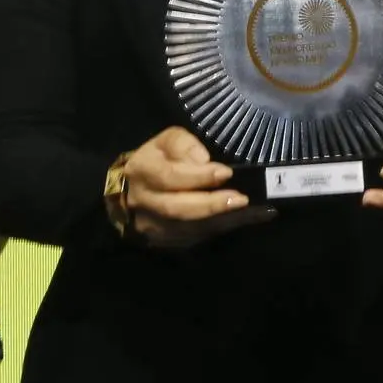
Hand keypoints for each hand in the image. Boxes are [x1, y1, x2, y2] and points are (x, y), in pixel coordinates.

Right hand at [118, 127, 274, 250]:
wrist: (132, 192)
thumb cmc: (157, 160)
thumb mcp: (165, 141)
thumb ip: (183, 144)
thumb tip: (203, 159)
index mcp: (142, 171)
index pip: (169, 176)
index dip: (198, 176)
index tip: (225, 173)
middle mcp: (143, 202)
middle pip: (177, 208)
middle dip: (211, 204)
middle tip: (241, 199)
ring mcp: (153, 226)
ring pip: (188, 228)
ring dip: (221, 221)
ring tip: (251, 211)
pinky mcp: (165, 241)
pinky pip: (195, 238)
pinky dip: (221, 229)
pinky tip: (244, 220)